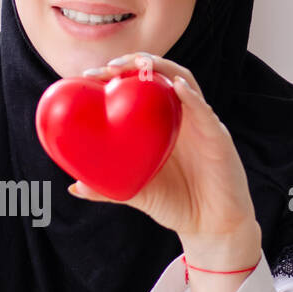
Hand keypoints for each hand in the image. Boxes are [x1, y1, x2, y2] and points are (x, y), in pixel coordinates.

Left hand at [68, 53, 258, 251]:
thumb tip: (74, 186)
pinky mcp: (219, 138)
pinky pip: (205, 112)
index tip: (88, 75)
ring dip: (163, 68)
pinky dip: (191, 97)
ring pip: (185, 82)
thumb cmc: (176, 205)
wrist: (210, 228)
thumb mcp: (136, 193)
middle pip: (161, 75)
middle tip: (108, 66)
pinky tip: (175, 87)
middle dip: (135, 63)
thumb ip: (107, 188)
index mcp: (161, 123)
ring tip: (139, 63)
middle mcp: (181, 116)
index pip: (139, 87)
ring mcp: (202, 124)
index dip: (116, 75)